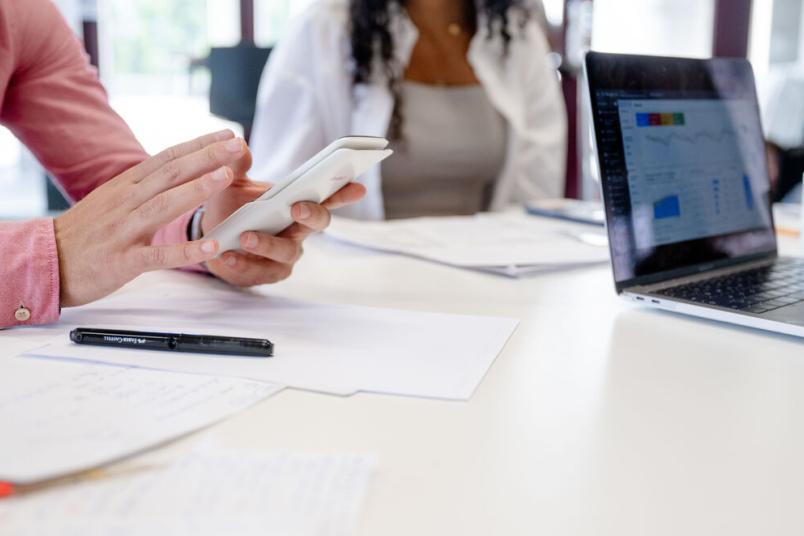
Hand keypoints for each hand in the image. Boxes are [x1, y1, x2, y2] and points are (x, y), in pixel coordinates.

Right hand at [54, 130, 248, 306]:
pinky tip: (213, 247)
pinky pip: (159, 255)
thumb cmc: (87, 232)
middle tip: (238, 146)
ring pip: (164, 204)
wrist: (46, 261)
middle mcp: (126, 201)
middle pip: (171, 173)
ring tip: (226, 178)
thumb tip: (178, 171)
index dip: (199, 145)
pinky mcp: (123, 260)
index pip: (168, 158)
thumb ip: (144, 186)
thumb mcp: (114, 199)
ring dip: (197, 189)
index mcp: (126, 185)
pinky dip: (187, 251)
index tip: (228, 135)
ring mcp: (124, 229)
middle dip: (206, 157)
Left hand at [202, 177, 365, 286]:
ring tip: (246, 237)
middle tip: (297, 207)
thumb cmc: (232, 209)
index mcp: (297, 205)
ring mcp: (286, 255)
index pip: (326, 197)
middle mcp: (298, 231)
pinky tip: (228, 255)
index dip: (344, 193)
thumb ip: (236, 166)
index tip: (359, 187)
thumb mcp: (232, 184)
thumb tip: (239, 145)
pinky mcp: (267, 274)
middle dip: (312, 214)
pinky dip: (243, 263)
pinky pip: (260, 272)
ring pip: (288, 251)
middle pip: (318, 223)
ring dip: (268, 244)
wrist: (211, 241)